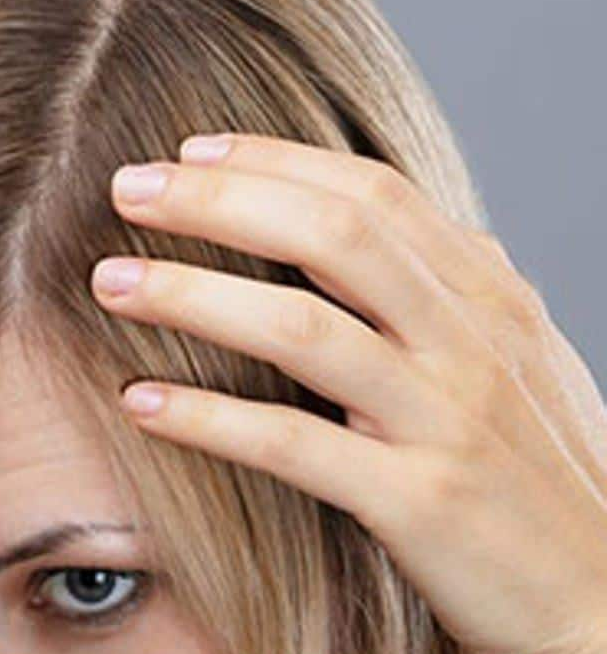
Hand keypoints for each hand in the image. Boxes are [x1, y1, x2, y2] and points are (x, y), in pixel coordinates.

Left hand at [92, 132, 606, 653]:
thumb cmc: (544, 483)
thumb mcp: (515, 366)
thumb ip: (450, 296)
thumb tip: (386, 234)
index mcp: (489, 298)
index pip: (372, 194)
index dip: (274, 162)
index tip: (191, 151)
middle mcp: (470, 342)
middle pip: (333, 234)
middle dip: (221, 200)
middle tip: (128, 187)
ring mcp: (445, 420)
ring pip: (305, 329)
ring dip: (194, 295)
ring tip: (110, 279)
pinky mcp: (417, 502)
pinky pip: (293, 447)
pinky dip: (208, 419)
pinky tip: (139, 401)